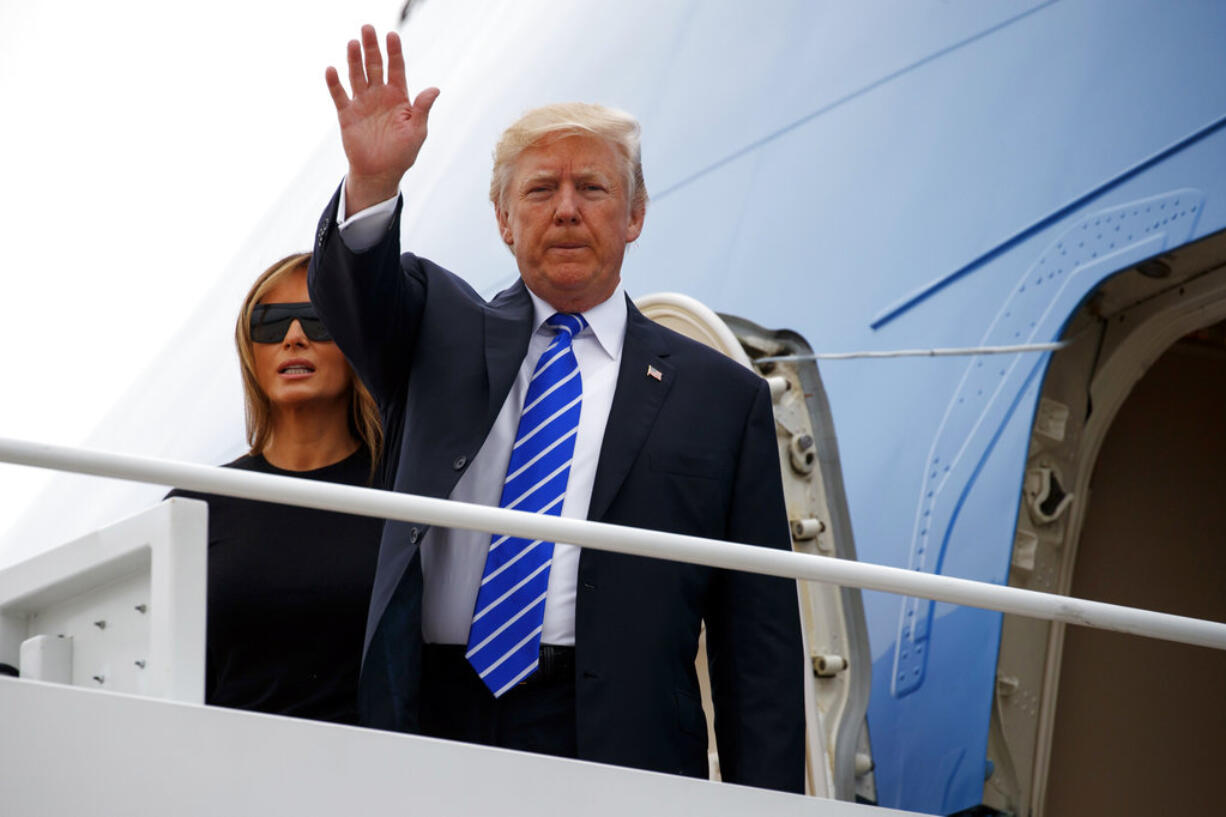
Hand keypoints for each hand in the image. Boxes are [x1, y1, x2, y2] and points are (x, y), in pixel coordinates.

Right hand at [325, 25, 439, 212]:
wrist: (380, 173)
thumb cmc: (402, 153)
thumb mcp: (417, 131)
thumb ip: (422, 109)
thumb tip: (434, 89)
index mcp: (398, 97)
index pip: (396, 68)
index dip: (394, 52)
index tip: (392, 35)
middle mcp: (379, 95)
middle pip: (375, 66)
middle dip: (371, 47)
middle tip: (368, 28)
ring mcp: (362, 103)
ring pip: (357, 75)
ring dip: (354, 60)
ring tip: (353, 43)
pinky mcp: (347, 115)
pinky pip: (339, 96)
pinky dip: (335, 83)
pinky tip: (332, 70)